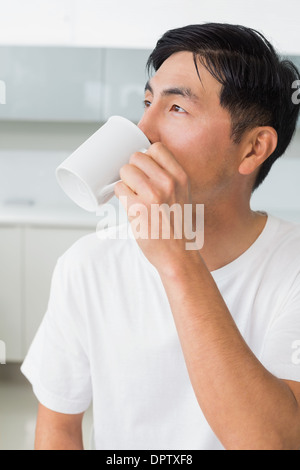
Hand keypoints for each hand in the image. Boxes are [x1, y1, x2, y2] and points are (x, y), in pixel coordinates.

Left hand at [114, 142, 195, 273]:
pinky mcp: (138, 209)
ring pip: (125, 170)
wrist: (178, 254)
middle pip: (137, 157)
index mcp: (180, 177)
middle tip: (136, 185)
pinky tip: (129, 204)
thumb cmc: (177, 226)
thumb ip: (169, 179)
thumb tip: (141, 163)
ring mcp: (152, 195)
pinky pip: (119, 188)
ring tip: (133, 195)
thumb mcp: (183, 195)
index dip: (146, 156)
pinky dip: (120, 195)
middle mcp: (168, 183)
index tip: (145, 168)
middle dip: (132, 169)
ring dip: (124, 182)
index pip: (157, 148)